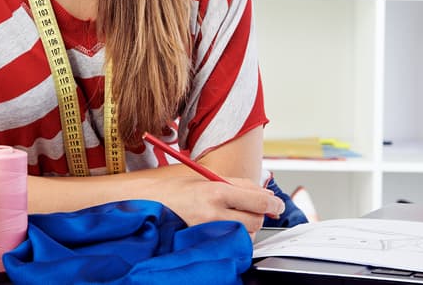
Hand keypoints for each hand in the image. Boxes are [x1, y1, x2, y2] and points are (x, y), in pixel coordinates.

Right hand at [151, 176, 284, 236]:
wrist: (146, 205)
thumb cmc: (176, 190)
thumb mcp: (207, 178)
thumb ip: (239, 185)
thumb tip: (265, 193)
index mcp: (216, 191)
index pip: (257, 201)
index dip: (273, 203)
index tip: (277, 204)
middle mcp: (213, 213)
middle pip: (255, 221)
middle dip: (258, 215)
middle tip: (251, 209)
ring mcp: (207, 232)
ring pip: (244, 234)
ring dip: (245, 227)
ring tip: (231, 217)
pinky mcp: (202, 244)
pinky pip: (228, 243)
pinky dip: (232, 237)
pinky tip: (223, 228)